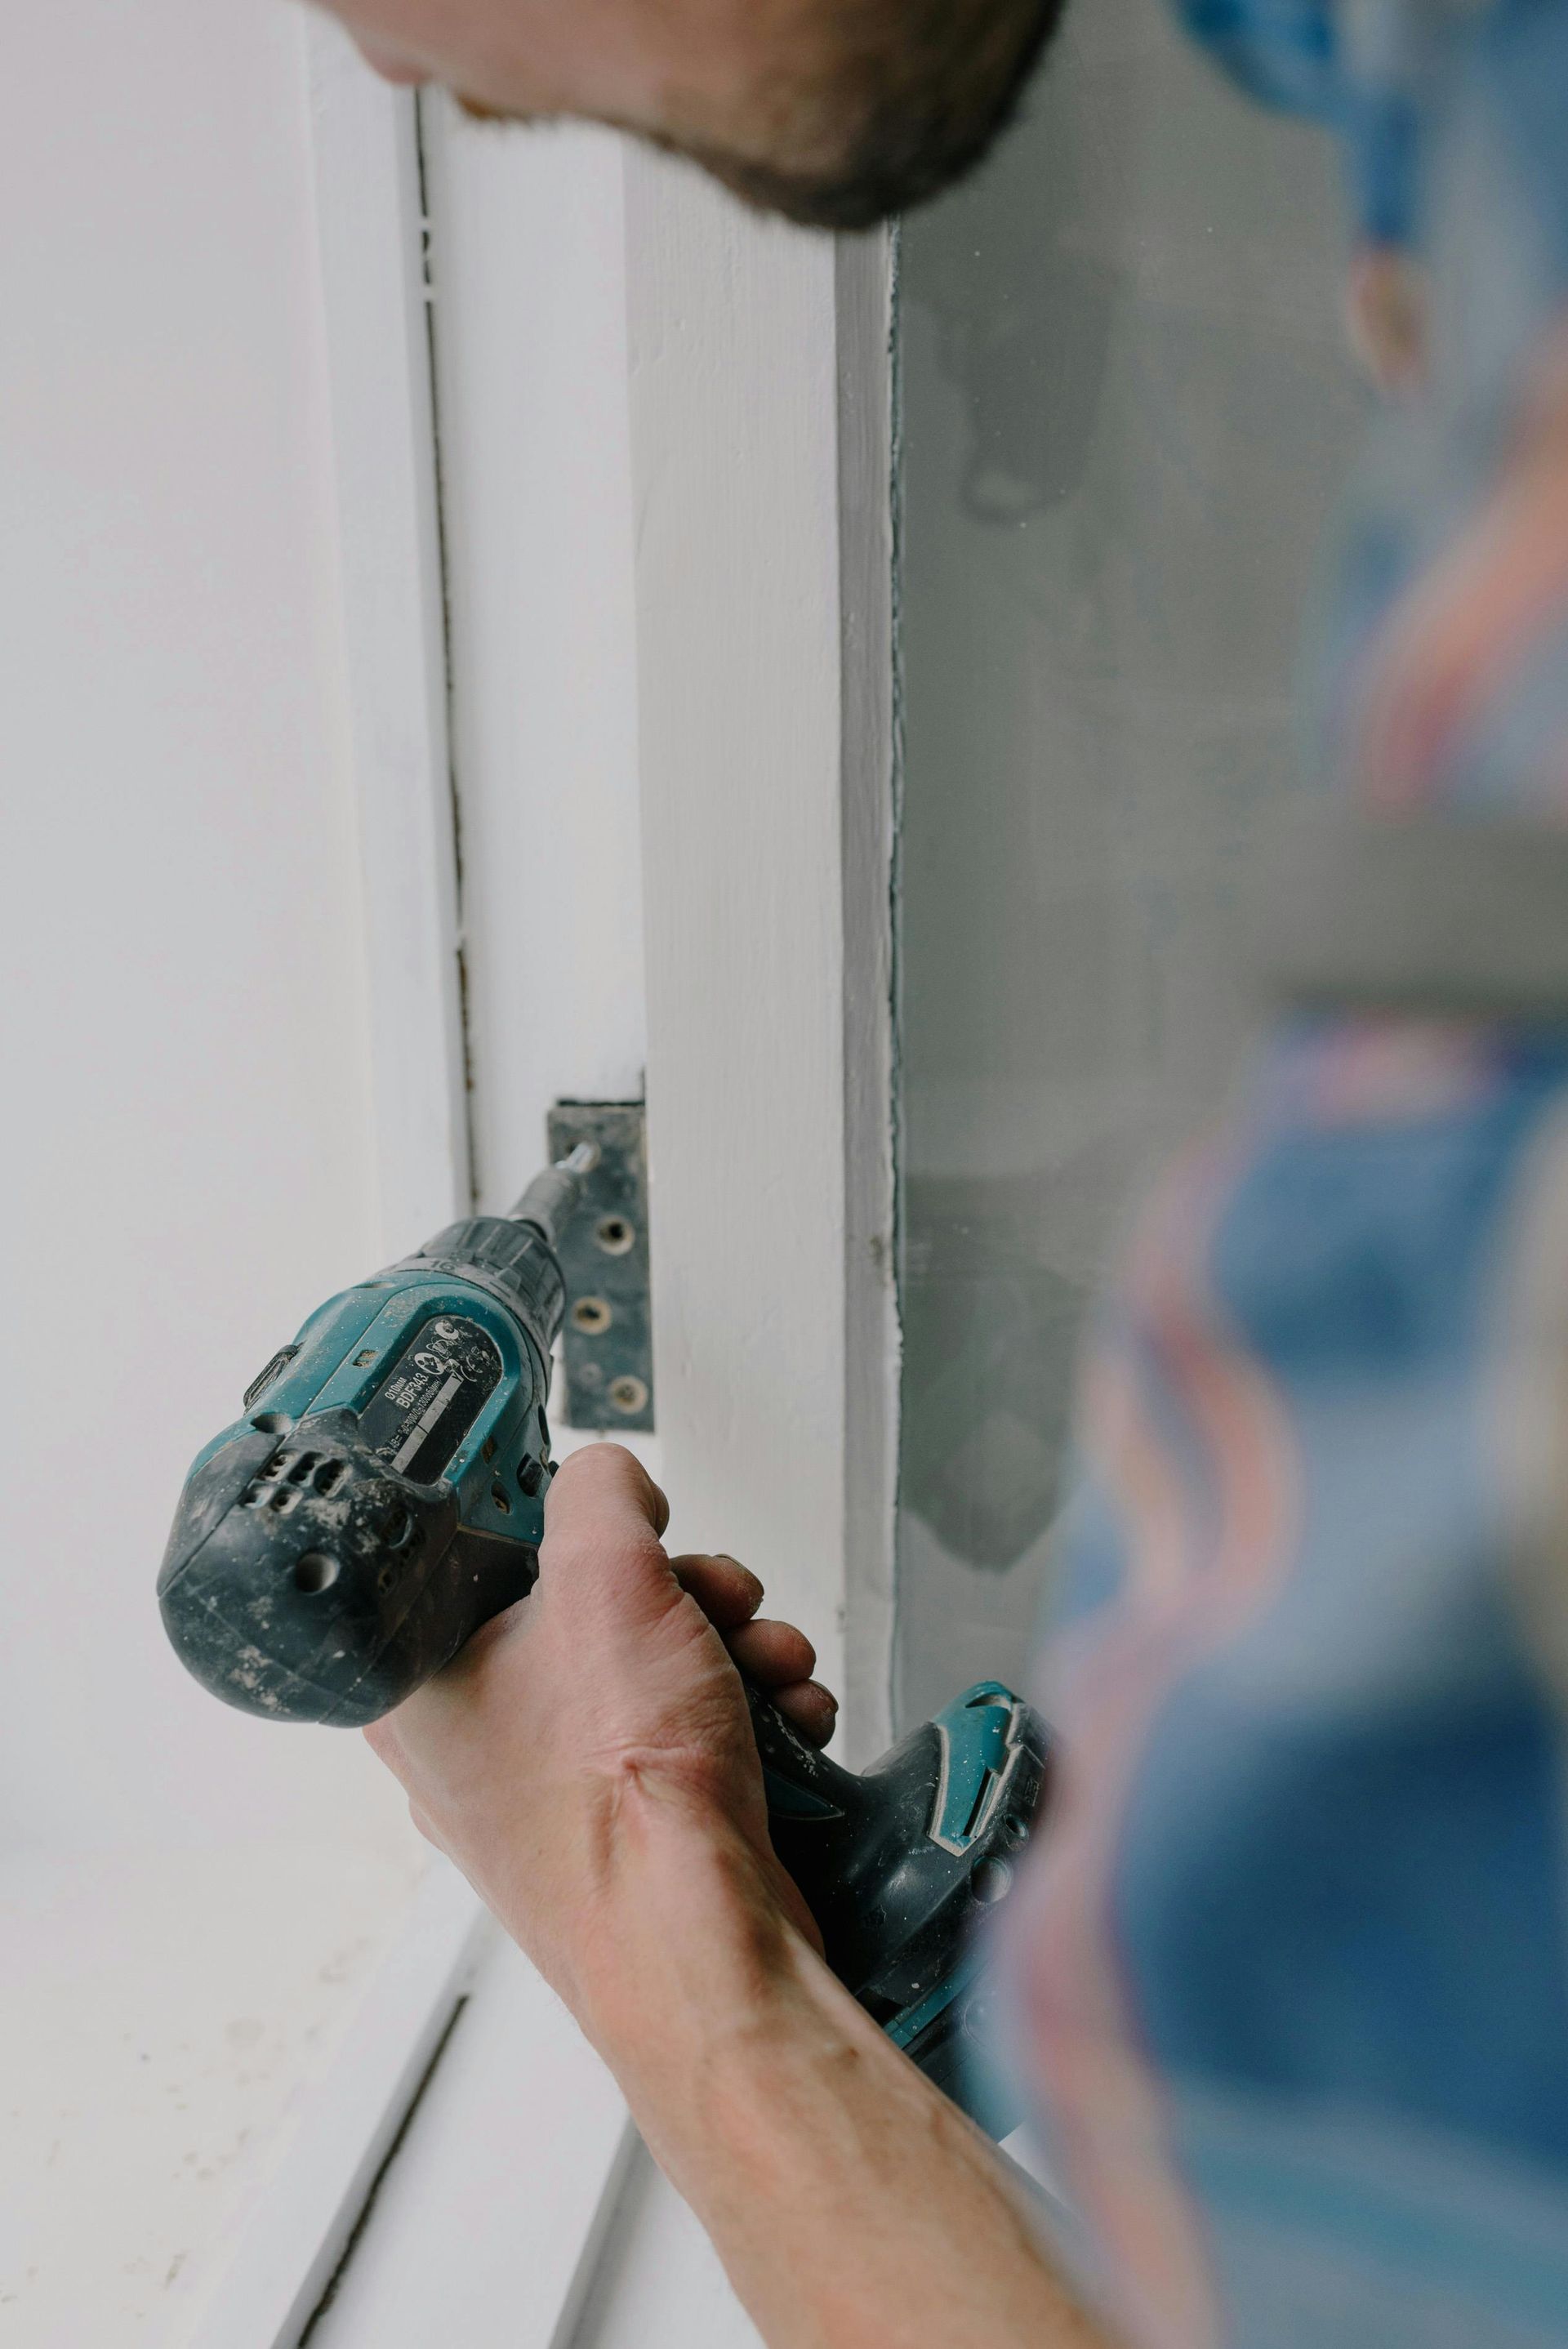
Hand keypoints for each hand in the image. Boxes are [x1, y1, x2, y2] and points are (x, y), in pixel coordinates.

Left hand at [364, 1443, 836, 2024]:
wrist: (701, 1952)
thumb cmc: (621, 1810)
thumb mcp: (606, 1579)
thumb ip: (600, 1493)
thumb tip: (609, 1480)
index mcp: (420, 1687)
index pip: (483, 1556)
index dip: (571, 1530)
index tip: (626, 1525)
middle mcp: (472, 1745)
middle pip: (586, 1608)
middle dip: (686, 1594)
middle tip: (719, 1601)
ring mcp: (550, 1795)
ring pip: (647, 1666)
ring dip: (732, 1648)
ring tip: (770, 1666)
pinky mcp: (625, 1830)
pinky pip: (682, 1732)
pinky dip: (746, 1713)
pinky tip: (785, 1719)